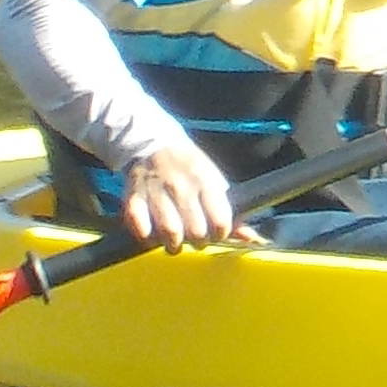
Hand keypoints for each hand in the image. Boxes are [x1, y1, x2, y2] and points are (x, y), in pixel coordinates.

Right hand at [119, 138, 242, 249]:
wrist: (151, 141)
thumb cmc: (189, 166)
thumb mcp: (214, 180)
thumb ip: (230, 211)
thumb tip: (252, 239)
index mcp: (206, 181)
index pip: (221, 220)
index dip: (221, 234)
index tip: (216, 233)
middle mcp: (182, 186)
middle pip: (196, 231)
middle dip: (199, 241)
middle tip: (196, 239)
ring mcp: (156, 192)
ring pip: (170, 233)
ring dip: (174, 245)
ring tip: (175, 243)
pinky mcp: (134, 198)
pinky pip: (141, 228)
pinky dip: (147, 237)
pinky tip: (153, 235)